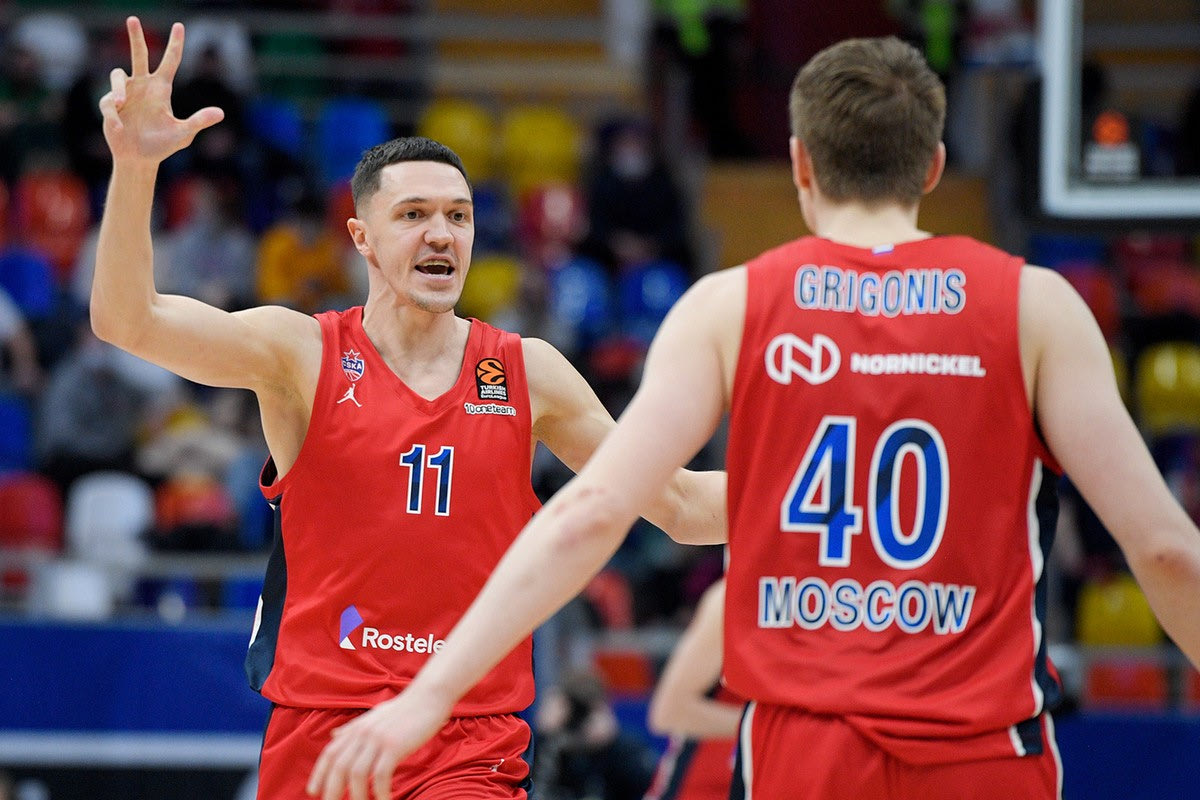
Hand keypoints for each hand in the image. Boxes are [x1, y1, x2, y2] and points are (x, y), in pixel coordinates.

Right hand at [98, 17, 223, 165]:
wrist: (140, 159)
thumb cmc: (163, 145)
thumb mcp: (183, 133)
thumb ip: (199, 121)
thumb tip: (220, 113)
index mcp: (161, 89)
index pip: (170, 62)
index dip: (175, 44)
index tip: (179, 26)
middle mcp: (142, 86)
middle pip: (139, 55)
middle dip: (136, 37)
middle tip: (133, 18)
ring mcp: (125, 94)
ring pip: (117, 75)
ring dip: (118, 88)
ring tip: (121, 103)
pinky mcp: (110, 105)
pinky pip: (110, 103)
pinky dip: (114, 115)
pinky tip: (119, 127)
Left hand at [306, 688, 452, 799]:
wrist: (428, 696)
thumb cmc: (403, 708)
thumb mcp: (374, 715)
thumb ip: (353, 728)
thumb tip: (334, 735)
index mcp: (356, 728)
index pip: (330, 753)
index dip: (319, 774)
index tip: (313, 791)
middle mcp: (362, 733)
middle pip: (339, 766)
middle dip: (332, 790)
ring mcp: (377, 739)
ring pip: (357, 773)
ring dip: (357, 796)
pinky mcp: (394, 745)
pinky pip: (380, 774)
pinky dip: (380, 792)